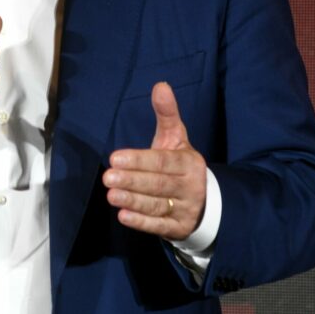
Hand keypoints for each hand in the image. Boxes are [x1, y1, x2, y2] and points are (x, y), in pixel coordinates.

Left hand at [103, 81, 206, 240]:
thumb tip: (160, 85)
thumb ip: (167, 114)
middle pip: (159, 184)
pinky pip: (159, 226)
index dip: (139, 160)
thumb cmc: (181, 164)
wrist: (206, 200)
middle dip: (133, 181)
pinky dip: (141, 222)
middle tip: (108, 177)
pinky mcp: (178, 228)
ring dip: (134, 201)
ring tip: (111, 195)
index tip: (114, 158)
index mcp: (189, 162)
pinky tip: (123, 215)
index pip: (163, 161)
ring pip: (157, 205)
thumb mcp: (176, 138)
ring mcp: (186, 209)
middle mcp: (190, 186)